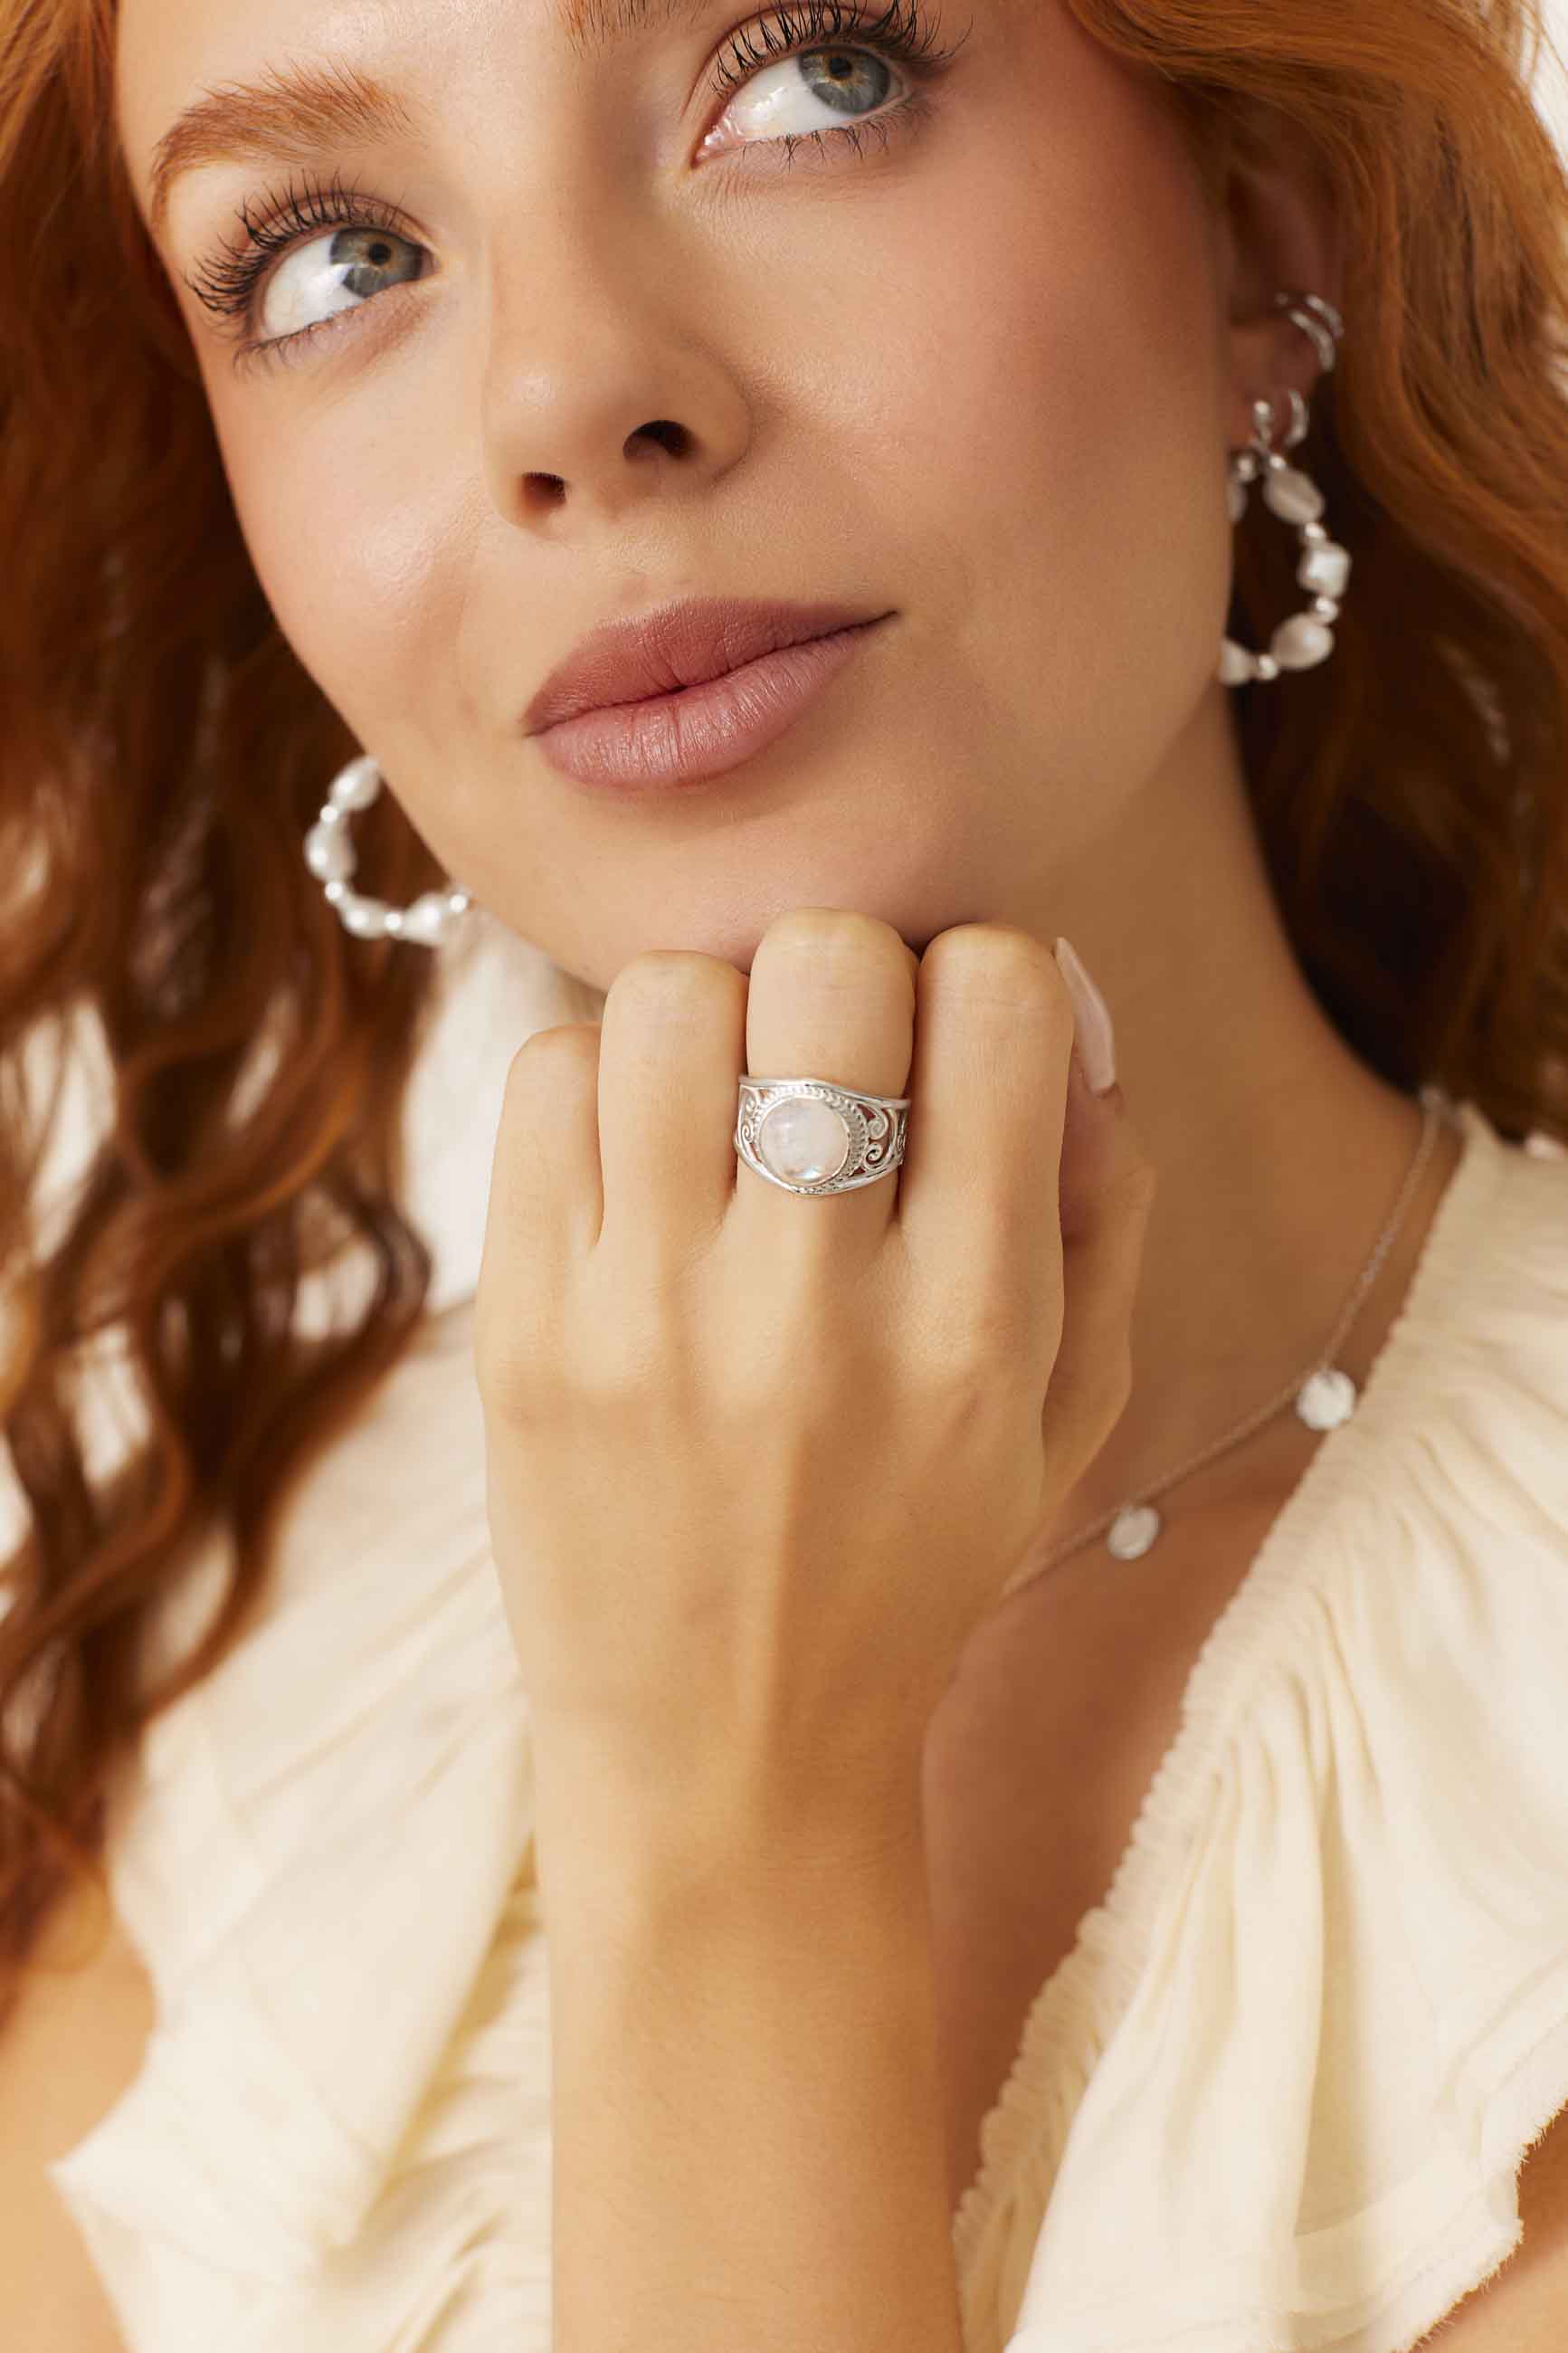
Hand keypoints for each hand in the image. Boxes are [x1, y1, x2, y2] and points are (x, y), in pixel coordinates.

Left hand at [474, 908, 1156, 1865]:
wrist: (730, 1750)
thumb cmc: (915, 1559)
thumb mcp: (1073, 1412)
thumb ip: (1103, 1202)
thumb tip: (1060, 1003)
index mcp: (980, 1323)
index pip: (997, 992)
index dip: (982, 976)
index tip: (951, 1044)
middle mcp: (817, 1309)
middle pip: (824, 963)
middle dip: (843, 974)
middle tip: (826, 1058)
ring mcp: (654, 1318)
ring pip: (665, 998)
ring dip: (709, 1017)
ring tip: (720, 1108)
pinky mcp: (530, 1330)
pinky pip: (545, 1080)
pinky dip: (598, 1080)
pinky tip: (635, 1165)